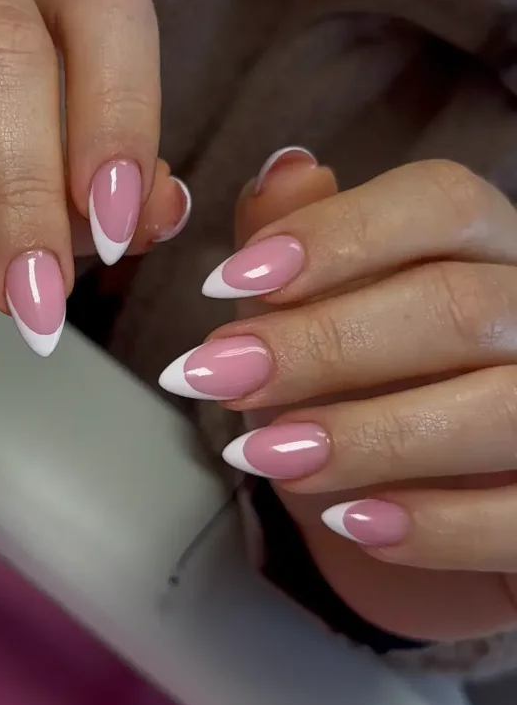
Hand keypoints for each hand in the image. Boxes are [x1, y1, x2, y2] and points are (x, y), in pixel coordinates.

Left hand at [159, 154, 516, 641]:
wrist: (438, 533)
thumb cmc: (378, 406)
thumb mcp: (322, 330)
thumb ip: (301, 255)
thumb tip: (283, 171)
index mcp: (491, 248)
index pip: (444, 202)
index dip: (335, 236)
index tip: (223, 282)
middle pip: (457, 304)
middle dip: (322, 343)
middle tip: (215, 376)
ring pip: (498, 405)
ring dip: (366, 435)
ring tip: (261, 456)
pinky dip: (432, 525)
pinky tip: (349, 523)